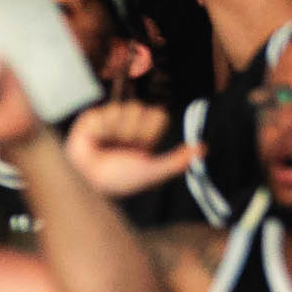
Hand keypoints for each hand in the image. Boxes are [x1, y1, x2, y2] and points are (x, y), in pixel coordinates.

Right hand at [64, 98, 200, 199]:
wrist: (87, 182)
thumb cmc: (118, 180)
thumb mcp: (151, 172)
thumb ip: (176, 160)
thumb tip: (203, 148)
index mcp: (144, 134)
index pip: (159, 115)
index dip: (151, 132)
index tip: (142, 149)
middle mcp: (128, 124)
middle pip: (143, 109)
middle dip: (136, 132)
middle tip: (123, 149)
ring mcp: (110, 120)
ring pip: (126, 109)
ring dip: (119, 132)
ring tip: (107, 147)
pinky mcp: (93, 118)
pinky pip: (107, 111)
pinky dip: (102, 129)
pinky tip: (95, 141)